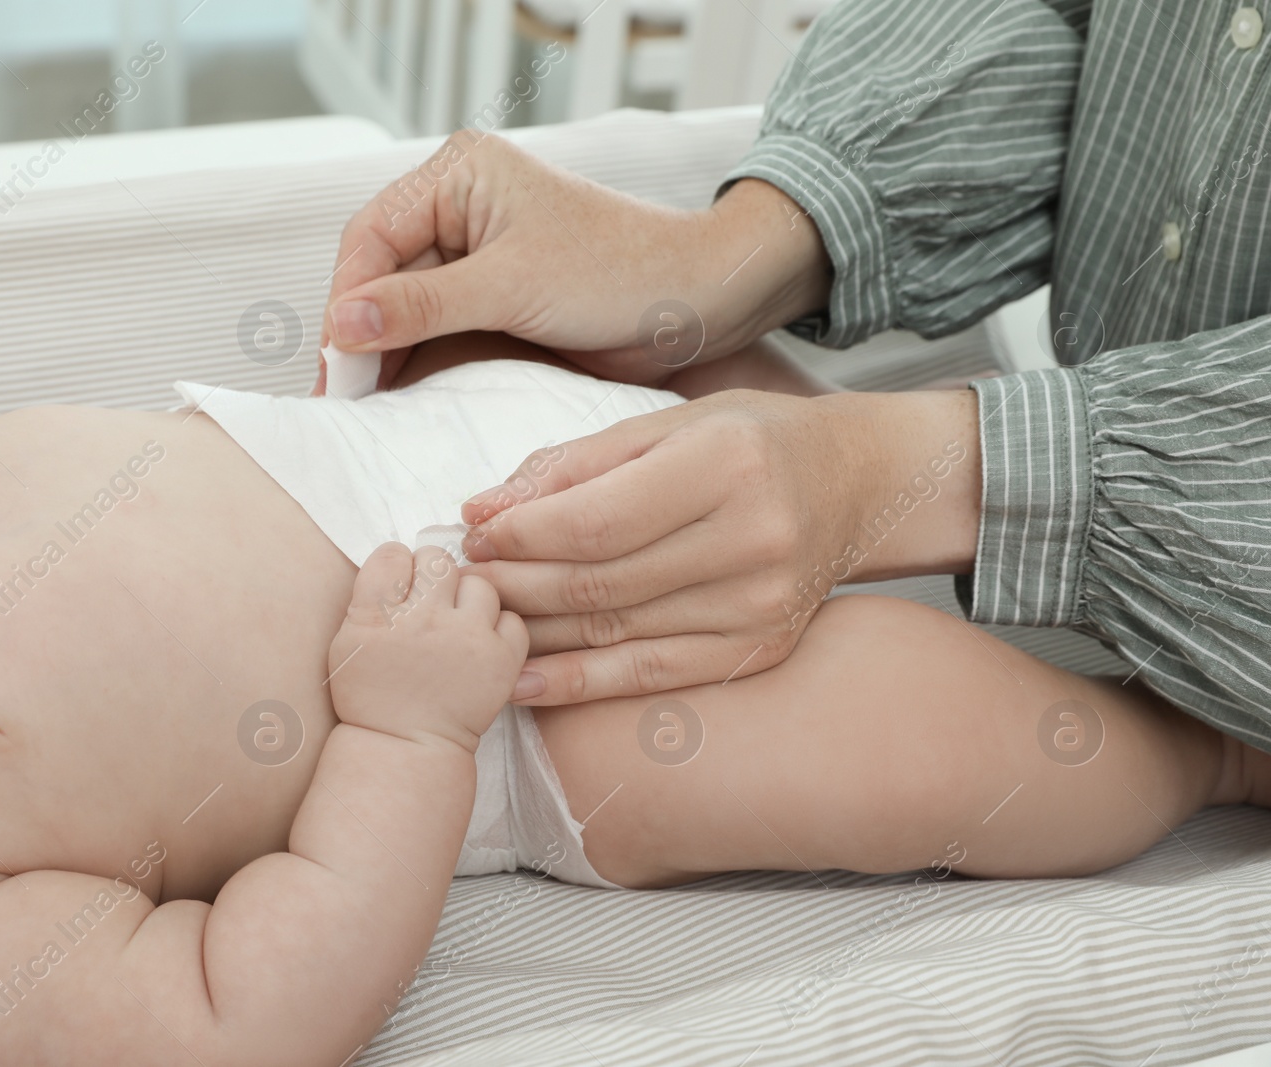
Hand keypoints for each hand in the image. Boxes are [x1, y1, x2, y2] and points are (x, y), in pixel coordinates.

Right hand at [317, 131, 831, 392]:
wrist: (694, 303)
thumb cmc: (618, 271)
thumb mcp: (509, 286)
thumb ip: (421, 305)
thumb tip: (341, 323)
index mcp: (458, 175)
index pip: (372, 237)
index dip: (347, 300)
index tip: (336, 362)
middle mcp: (458, 206)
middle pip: (378, 272)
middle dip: (359, 332)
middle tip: (341, 398)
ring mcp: (472, 254)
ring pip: (401, 307)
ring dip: (383, 353)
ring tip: (362, 408)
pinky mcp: (491, 298)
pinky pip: (433, 330)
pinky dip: (415, 362)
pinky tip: (397, 399)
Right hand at [329, 543, 528, 752]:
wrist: (404, 748)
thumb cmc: (371, 696)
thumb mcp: (347, 642)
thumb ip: (370, 596)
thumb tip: (402, 559)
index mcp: (374, 616)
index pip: (392, 554)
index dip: (399, 566)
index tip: (401, 585)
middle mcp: (421, 621)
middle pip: (437, 560)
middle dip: (434, 575)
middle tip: (432, 602)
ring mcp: (465, 639)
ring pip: (479, 584)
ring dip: (469, 600)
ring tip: (458, 626)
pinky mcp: (500, 660)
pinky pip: (511, 617)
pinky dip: (498, 628)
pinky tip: (480, 644)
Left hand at [459, 388, 981, 704]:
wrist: (859, 484)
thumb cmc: (752, 439)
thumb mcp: (668, 423)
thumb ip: (575, 464)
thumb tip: (484, 508)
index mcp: (728, 466)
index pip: (597, 519)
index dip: (522, 534)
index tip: (474, 530)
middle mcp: (753, 541)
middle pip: (600, 581)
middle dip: (516, 583)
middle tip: (465, 577)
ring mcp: (760, 606)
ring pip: (616, 632)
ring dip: (535, 631)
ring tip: (482, 619)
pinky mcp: (759, 648)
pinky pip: (651, 674)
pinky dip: (580, 684)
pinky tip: (526, 682)